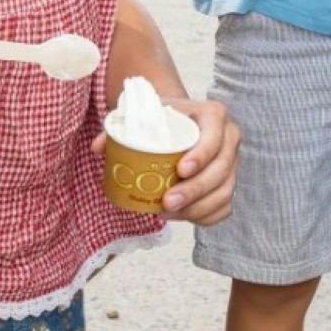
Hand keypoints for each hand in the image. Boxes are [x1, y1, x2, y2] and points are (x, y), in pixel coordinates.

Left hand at [89, 97, 240, 225]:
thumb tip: (98, 147)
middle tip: (167, 202)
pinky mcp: (229, 183)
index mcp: (212, 114)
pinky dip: (204, 216)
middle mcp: (229, 137)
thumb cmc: (161, 118)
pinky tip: (182, 217)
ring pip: (224, 192)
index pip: (215, 134)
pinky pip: (224, 207)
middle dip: (195, 190)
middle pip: (221, 169)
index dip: (202, 154)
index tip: (180, 170)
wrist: (179, 122)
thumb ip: (118, 127)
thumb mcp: (142, 114)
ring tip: (168, 212)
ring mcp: (233, 162)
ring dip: (197, 208)